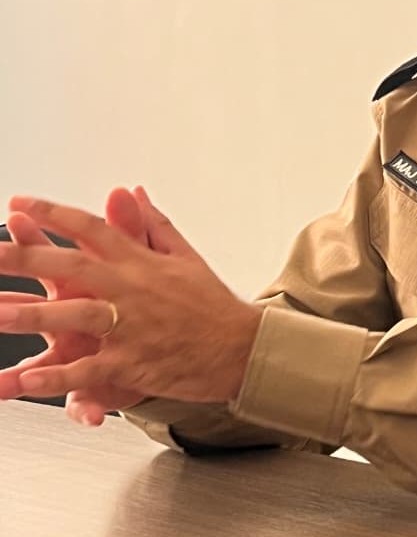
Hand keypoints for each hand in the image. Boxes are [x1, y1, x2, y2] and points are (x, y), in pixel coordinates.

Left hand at [0, 192, 261, 410]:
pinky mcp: (132, 363)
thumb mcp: (185, 256)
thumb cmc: (212, 302)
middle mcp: (132, 289)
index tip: (18, 202)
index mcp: (142, 261)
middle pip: (71, 266)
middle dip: (24, 257)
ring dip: (31, 316)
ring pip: (74, 316)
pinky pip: (87, 371)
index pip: (92, 228)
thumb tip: (131, 192)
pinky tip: (25, 379)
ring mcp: (131, 326)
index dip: (54, 214)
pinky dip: (55, 378)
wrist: (240, 346)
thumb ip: (152, 224)